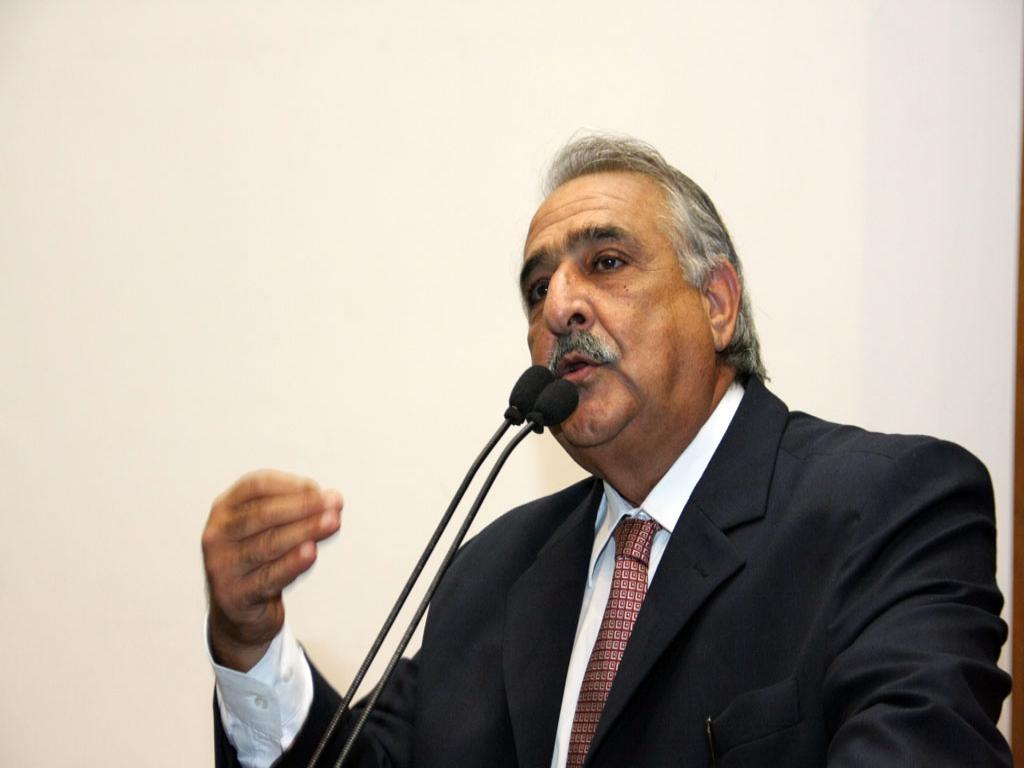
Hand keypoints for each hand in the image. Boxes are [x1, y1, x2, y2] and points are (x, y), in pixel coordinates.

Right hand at [202, 469, 341, 670]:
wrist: (239, 611)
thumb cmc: (260, 559)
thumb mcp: (272, 529)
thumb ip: (299, 512)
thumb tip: (334, 500)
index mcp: (224, 509)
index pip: (256, 486)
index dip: (290, 485)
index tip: (320, 489)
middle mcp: (218, 535)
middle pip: (262, 514)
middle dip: (302, 507)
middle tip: (334, 504)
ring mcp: (222, 566)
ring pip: (267, 544)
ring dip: (304, 531)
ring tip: (332, 523)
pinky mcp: (234, 596)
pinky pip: (268, 577)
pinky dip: (292, 564)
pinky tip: (311, 552)